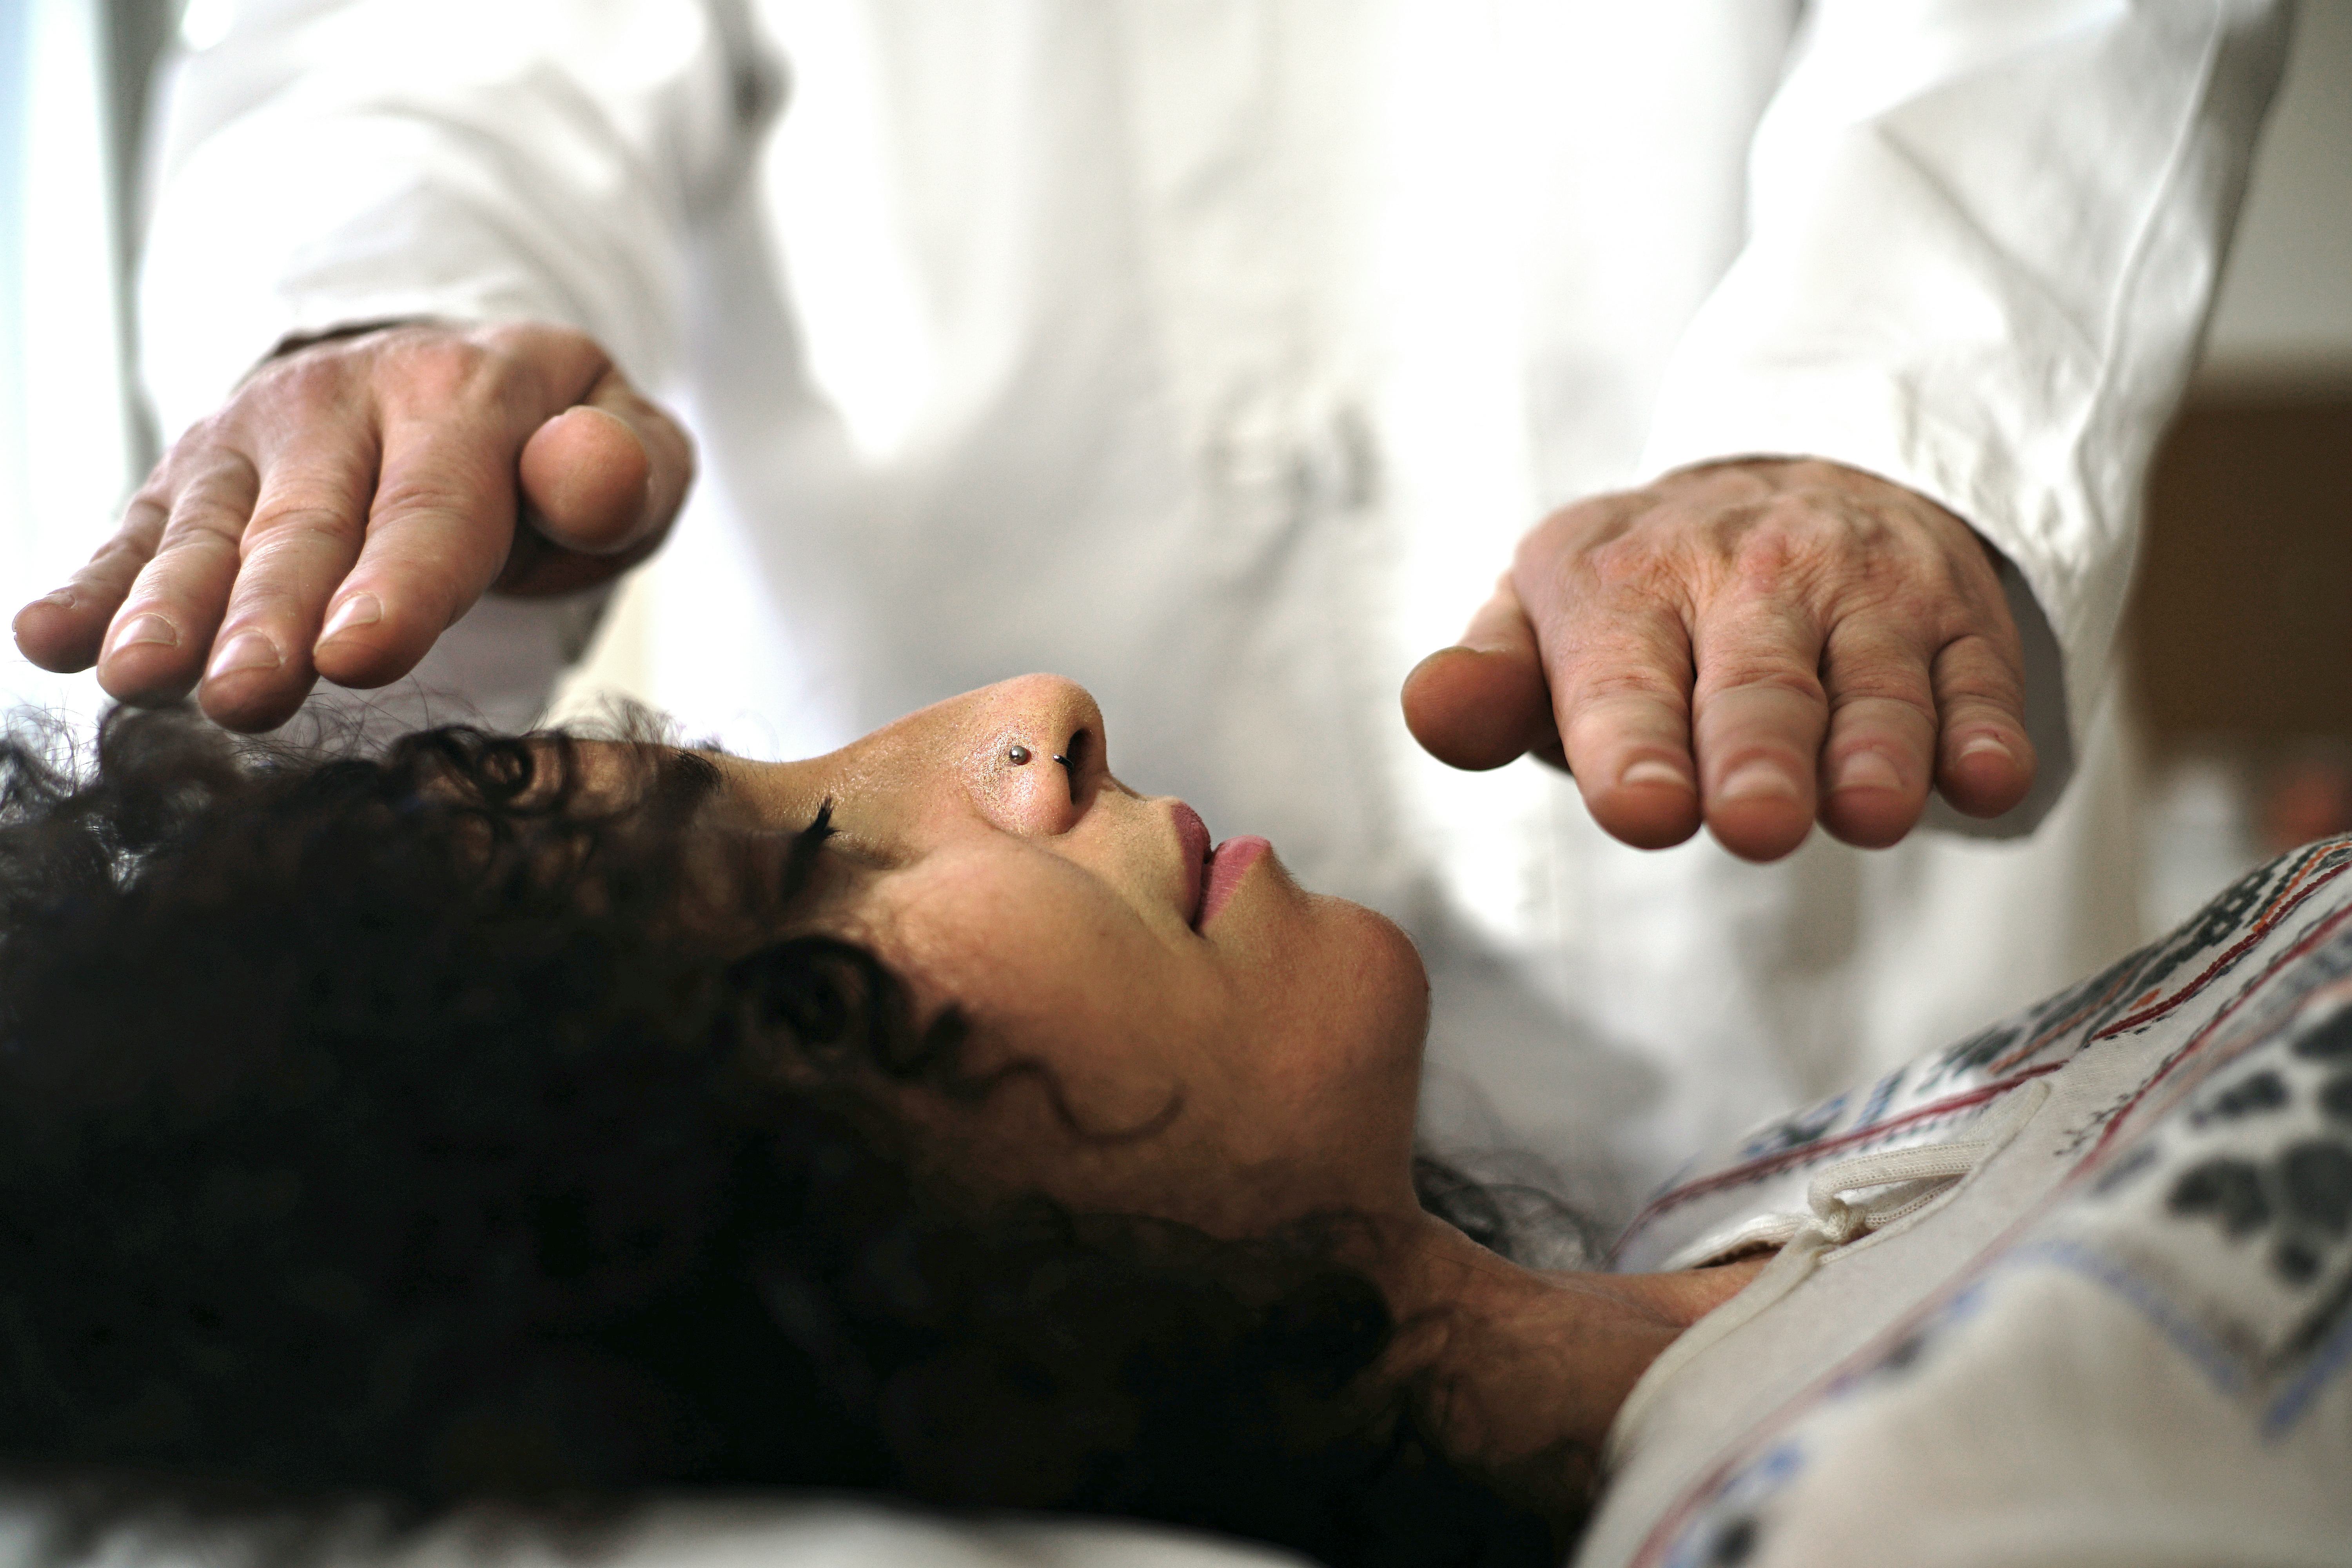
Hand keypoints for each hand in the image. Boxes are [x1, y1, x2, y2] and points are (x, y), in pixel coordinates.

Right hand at [11, 321, 692, 731]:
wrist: (464, 384)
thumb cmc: (560, 450)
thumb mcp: (628, 443)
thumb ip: (626, 466)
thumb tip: (586, 474)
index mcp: (468, 392)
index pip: (434, 504)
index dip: (399, 583)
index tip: (358, 654)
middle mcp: (345, 400)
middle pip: (309, 528)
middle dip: (271, 618)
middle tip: (246, 697)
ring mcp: (256, 436)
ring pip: (211, 534)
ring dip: (171, 611)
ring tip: (137, 679)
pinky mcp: (197, 477)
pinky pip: (142, 531)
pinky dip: (92, 585)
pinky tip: (50, 638)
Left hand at [1401, 458, 2033, 860]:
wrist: (1790, 483)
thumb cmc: (1645, 603)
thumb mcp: (1544, 621)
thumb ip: (1485, 684)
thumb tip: (1431, 711)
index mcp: (1625, 584)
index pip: (1623, 677)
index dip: (1631, 745)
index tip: (1643, 809)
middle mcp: (1751, 576)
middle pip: (1757, 683)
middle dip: (1757, 754)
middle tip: (1755, 822)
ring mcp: (1866, 594)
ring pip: (1877, 683)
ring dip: (1877, 750)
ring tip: (1869, 812)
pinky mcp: (1959, 618)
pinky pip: (1980, 678)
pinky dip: (1987, 730)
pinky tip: (1984, 780)